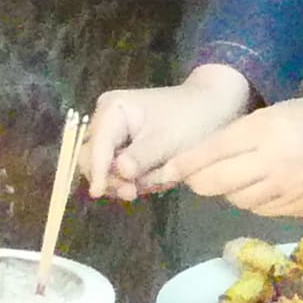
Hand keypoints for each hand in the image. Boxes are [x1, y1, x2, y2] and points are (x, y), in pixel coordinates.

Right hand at [85, 66, 256, 199]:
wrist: (211, 111)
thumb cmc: (191, 120)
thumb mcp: (167, 140)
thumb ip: (141, 157)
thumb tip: (119, 170)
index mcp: (112, 110)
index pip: (95, 146)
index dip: (97, 170)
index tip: (99, 193)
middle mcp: (106, 120)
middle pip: (92, 159)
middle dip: (113, 178)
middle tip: (134, 192)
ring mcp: (113, 135)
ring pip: (106, 169)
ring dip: (128, 181)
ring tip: (158, 179)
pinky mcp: (123, 148)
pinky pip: (120, 171)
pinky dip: (137, 179)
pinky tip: (158, 176)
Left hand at [171, 95, 302, 218]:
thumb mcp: (275, 114)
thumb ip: (241, 135)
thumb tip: (205, 158)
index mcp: (264, 130)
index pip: (211, 151)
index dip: (185, 163)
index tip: (171, 168)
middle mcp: (273, 161)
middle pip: (216, 182)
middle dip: (199, 182)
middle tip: (197, 179)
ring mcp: (288, 188)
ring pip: (237, 200)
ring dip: (230, 192)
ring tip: (239, 179)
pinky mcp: (301, 207)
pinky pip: (262, 210)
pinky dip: (255, 201)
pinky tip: (264, 188)